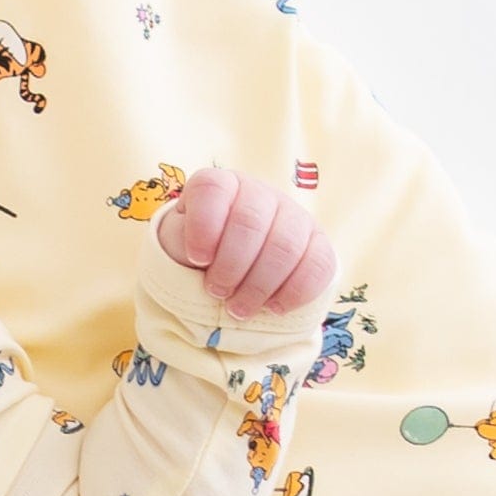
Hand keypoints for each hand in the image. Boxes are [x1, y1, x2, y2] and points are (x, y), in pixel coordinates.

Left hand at [155, 165, 335, 320]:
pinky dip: (294, 292)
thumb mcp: (176, 245)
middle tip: (217, 292)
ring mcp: (294, 216)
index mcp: (221, 187)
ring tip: (238, 309)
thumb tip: (200, 260)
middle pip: (251, 222)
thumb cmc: (197, 255)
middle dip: (230, 266)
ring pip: (286, 247)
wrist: (228, 272)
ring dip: (259, 286)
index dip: (204, 226)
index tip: (197, 259)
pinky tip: (273, 308)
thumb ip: (179, 243)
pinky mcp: (317, 244)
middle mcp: (260, 194)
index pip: (213, 189)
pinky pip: (318, 265)